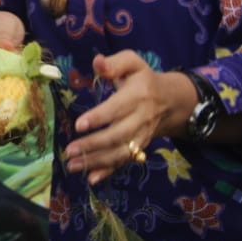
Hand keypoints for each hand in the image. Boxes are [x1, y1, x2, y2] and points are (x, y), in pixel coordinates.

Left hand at [64, 51, 191, 184]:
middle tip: (70, 150)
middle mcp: (140, 119)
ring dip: (96, 161)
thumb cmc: (143, 79)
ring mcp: (140, 136)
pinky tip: (91, 179)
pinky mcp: (138, 147)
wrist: (171, 101)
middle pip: (117, 135)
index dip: (99, 117)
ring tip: (73, 164)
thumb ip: (115, 63)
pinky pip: (124, 161)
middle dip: (93, 144)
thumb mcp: (133, 63)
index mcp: (137, 96)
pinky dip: (108, 171)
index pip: (116, 109)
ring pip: (120, 152)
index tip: (79, 124)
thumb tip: (97, 62)